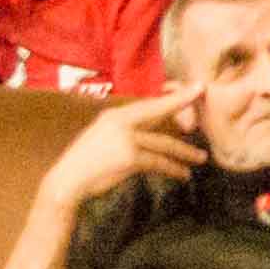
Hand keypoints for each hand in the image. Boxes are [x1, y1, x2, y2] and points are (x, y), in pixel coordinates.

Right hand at [47, 93, 194, 206]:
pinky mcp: (130, 158)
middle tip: (202, 93)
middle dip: (181, 102)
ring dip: (185, 152)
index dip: (170, 97)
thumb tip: (148, 131)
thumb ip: (124, 131)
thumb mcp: (102, 138)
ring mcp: (125, 139)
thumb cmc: (84, 163)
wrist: (67, 181)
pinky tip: (184, 174)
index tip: (190, 87)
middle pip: (157, 111)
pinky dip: (173, 169)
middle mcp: (120, 122)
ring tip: (201, 158)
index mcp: (114, 116)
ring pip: (164, 143)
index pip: (147, 104)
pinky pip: (159, 162)